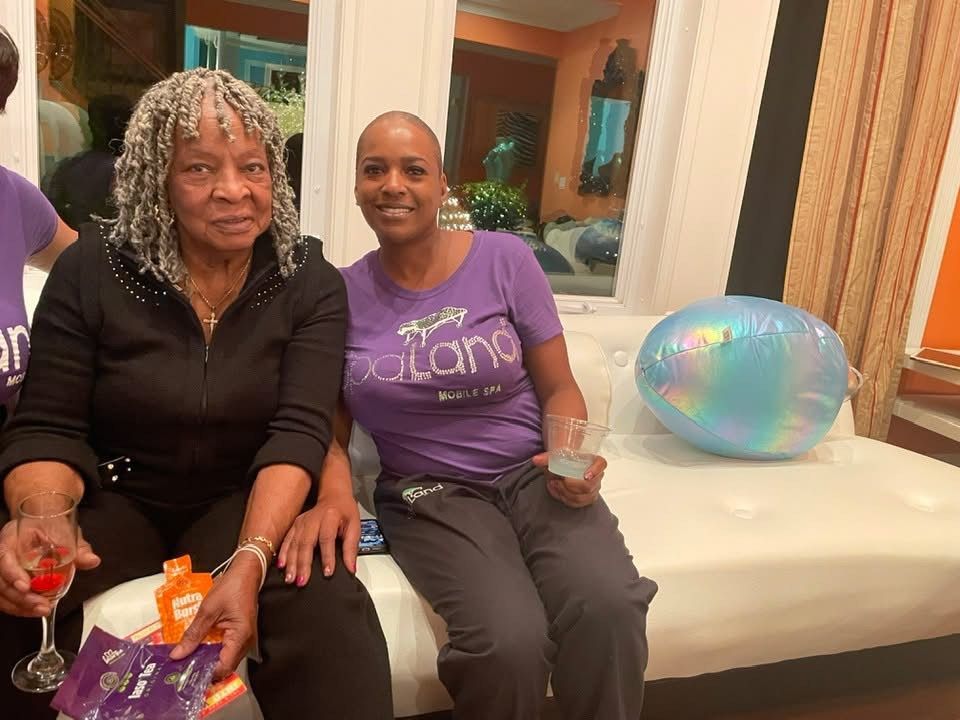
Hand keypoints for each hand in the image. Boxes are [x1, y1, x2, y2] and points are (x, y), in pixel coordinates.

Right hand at [0, 519, 99, 617]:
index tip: (26, 586)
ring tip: (42, 610)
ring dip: (19, 606)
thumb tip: (92, 561)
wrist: (44, 522)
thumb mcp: (67, 532)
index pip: (3, 556)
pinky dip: (19, 607)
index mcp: (11, 538)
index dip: (12, 573)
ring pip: (1, 593)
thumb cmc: (52, 526)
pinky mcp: (7, 581)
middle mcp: (2, 555)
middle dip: (20, 597)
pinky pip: (6, 598)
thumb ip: (78, 548)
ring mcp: (2, 569)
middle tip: (41, 605)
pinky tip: (35, 610)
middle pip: (0, 580)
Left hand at [170, 554, 258, 679]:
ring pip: (224, 658)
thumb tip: (178, 654)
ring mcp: (243, 639)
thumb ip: (193, 634)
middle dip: (204, 669)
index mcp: (240, 637)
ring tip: (187, 659)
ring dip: (207, 659)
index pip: (223, 666)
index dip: (205, 673)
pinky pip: (225, 648)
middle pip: (224, 666)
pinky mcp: (239, 634)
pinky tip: (198, 646)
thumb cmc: (232, 587)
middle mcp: (245, 642)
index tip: (185, 674)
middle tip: (182, 668)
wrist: (246, 572)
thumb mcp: (208, 610)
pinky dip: (212, 650)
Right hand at [277, 485, 359, 585]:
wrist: (334, 496)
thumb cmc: (345, 511)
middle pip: (306, 543)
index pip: (327, 538)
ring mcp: (302, 522)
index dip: (327, 556)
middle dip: (303, 564)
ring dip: (291, 562)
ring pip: (294, 544)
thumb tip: (351, 568)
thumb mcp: (355, 526)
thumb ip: (351, 547)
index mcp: (330, 516)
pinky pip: (287, 541)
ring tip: (290, 578)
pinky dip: (283, 554)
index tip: (328, 572)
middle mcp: (313, 519)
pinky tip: (281, 565)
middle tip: (302, 581)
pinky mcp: (295, 525)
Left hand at [532, 452, 606, 507]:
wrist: (565, 466)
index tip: (586, 475)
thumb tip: (536, 460)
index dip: (596, 470)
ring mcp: (593, 489)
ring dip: (565, 493)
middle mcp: (597, 476)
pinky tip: (555, 490)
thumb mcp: (556, 455)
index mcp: (593, 460)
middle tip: (558, 480)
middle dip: (570, 486)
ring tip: (554, 484)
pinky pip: (577, 503)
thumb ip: (547, 457)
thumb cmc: (565, 459)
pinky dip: (564, 498)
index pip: (601, 464)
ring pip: (582, 497)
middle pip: (589, 486)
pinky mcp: (587, 499)